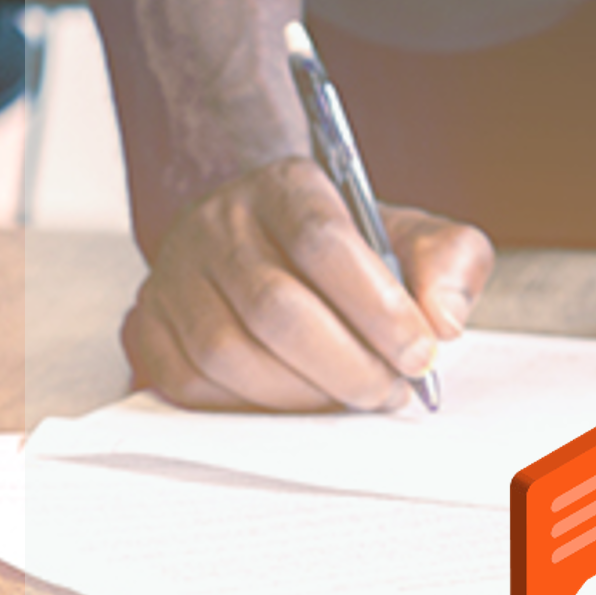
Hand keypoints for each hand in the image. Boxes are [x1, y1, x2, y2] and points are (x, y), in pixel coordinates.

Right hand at [122, 159, 491, 409]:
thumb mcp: (407, 234)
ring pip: (225, 353)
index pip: (323, 243)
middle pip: (272, 307)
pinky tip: (289, 402)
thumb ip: (449, 262)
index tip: (419, 353)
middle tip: (386, 392)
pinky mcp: (146, 325)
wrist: (256, 240)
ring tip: (345, 399)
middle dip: (343, 366)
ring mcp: (171, 275)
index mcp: (284, 187)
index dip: (377, 308)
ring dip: (297, 395)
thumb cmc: (340, 249)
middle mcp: (215, 223)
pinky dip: (245, 407)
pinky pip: (188, 383)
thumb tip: (444, 319)